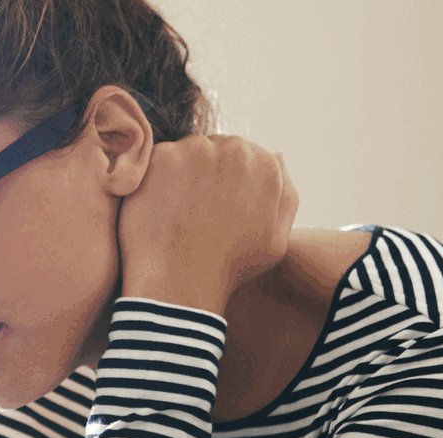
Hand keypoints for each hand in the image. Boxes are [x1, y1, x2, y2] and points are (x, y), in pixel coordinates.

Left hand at [118, 134, 298, 312]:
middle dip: (208, 172)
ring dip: (183, 172)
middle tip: (196, 210)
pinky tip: (160, 208)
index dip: (229, 182)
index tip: (217, 205)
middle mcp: (235, 150)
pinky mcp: (162, 157)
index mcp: (266, 166)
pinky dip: (157, 179)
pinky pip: (160, 159)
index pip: (246, 157)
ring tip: (178, 211)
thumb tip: (277, 155)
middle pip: (217, 148)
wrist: (181, 284)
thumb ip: (285, 195)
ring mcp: (196, 150)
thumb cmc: (230, 267)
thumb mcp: (276, 240)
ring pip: (189, 152)